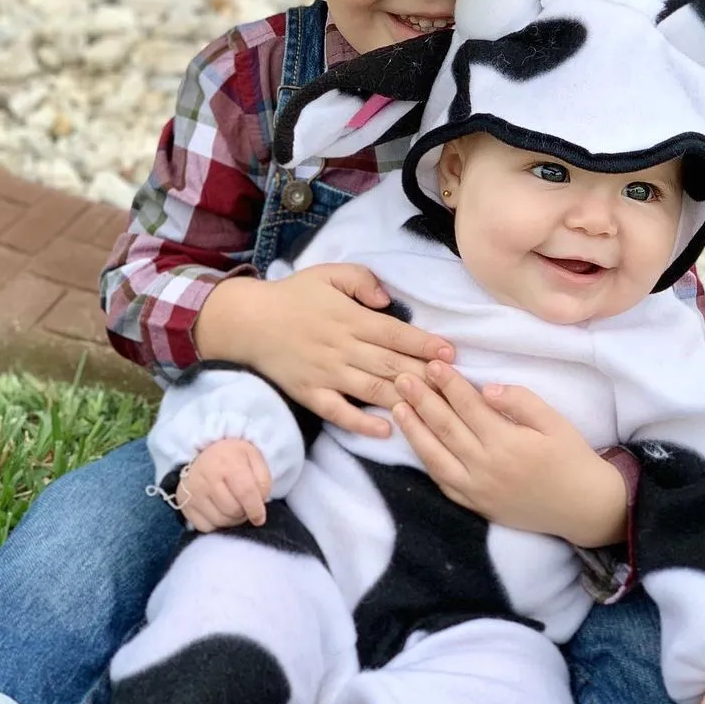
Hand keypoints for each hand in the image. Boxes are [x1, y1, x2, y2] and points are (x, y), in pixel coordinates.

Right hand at [176, 439, 271, 532]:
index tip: (260, 517)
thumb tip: (259, 506)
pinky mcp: (184, 505)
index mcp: (227, 462)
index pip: (245, 492)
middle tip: (245, 504)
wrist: (206, 452)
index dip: (256, 509)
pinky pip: (206, 527)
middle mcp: (206, 477)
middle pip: (233, 510)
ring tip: (233, 506)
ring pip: (220, 522)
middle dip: (244, 512)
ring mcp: (192, 492)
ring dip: (232, 519)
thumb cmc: (234, 457)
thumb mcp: (254, 458)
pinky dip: (216, 524)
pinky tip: (219, 510)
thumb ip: (263, 481)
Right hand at [196, 268, 454, 437]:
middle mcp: (343, 348)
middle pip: (391, 364)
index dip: (424, 344)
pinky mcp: (311, 394)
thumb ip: (361, 280)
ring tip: (432, 407)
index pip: (395, 333)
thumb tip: (388, 300)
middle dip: (425, 374)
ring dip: (404, 398)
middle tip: (454, 384)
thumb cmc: (294, 295)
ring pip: (372, 389)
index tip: (451, 352)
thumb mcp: (328, 274)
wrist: (249, 321)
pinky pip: (339, 412)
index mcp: (350, 318)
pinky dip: (362, 423)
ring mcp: (327, 374)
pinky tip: (386, 429)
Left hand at [392, 362, 626, 546]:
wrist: (584, 508)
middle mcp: (486, 467)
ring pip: (435, 457)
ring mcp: (478, 490)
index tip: (431, 363)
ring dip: (414, 430)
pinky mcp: (476, 506)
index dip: (448, 383)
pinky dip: (426, 462)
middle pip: (445, 428)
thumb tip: (488, 389)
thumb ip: (521, 401)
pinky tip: (416, 444)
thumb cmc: (571, 458)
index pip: (468, 406)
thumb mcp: (554, 422)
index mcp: (507, 443)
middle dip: (421, 400)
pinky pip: (443, 483)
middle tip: (401, 377)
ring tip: (397, 407)